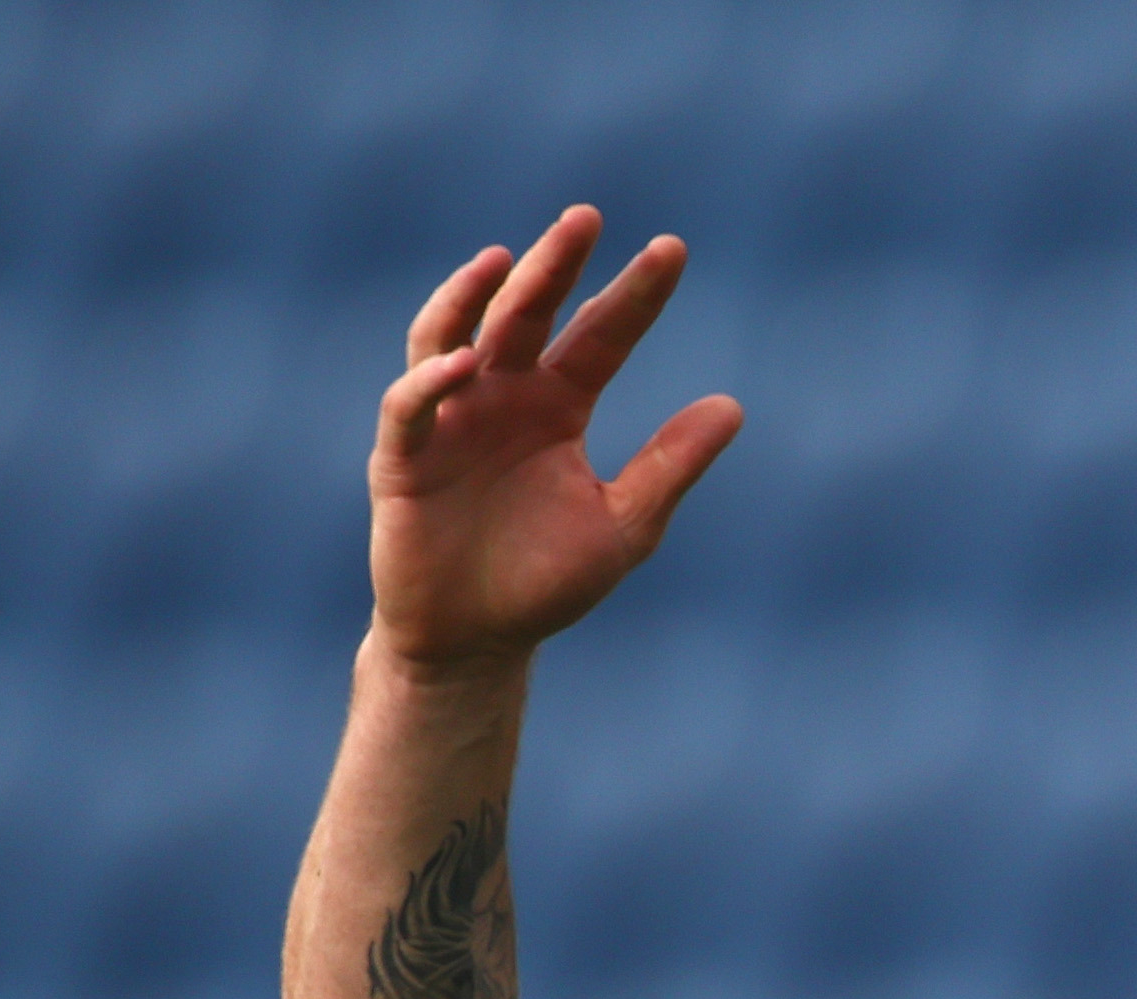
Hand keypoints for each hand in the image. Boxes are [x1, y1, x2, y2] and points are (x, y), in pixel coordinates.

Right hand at [368, 205, 742, 676]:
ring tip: (509, 258)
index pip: (600, 335)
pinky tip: (465, 360)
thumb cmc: (546, 583)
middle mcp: (502, 398)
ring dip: (477, 294)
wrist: (477, 642)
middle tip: (586, 218)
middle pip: (528, 313)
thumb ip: (671, 466)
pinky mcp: (404, 456)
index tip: (672, 250)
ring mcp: (450, 419)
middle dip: (554, 266)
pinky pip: (411, 404)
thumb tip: (732, 406)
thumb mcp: (625, 524)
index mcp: (557, 407)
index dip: (633, 295)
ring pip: (457, 334)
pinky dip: (432, 378)